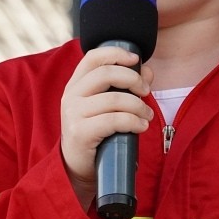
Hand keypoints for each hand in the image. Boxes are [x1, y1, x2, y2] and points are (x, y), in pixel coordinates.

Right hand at [61, 47, 153, 208]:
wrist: (77, 165)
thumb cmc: (95, 132)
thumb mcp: (106, 106)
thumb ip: (125, 86)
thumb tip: (148, 70)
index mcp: (76, 84)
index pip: (93, 57)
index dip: (116, 53)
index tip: (136, 59)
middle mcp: (71, 95)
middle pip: (107, 74)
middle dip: (134, 80)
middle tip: (147, 91)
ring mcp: (74, 114)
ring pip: (115, 99)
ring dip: (138, 106)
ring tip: (146, 116)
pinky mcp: (81, 132)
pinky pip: (114, 120)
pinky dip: (134, 122)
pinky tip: (141, 126)